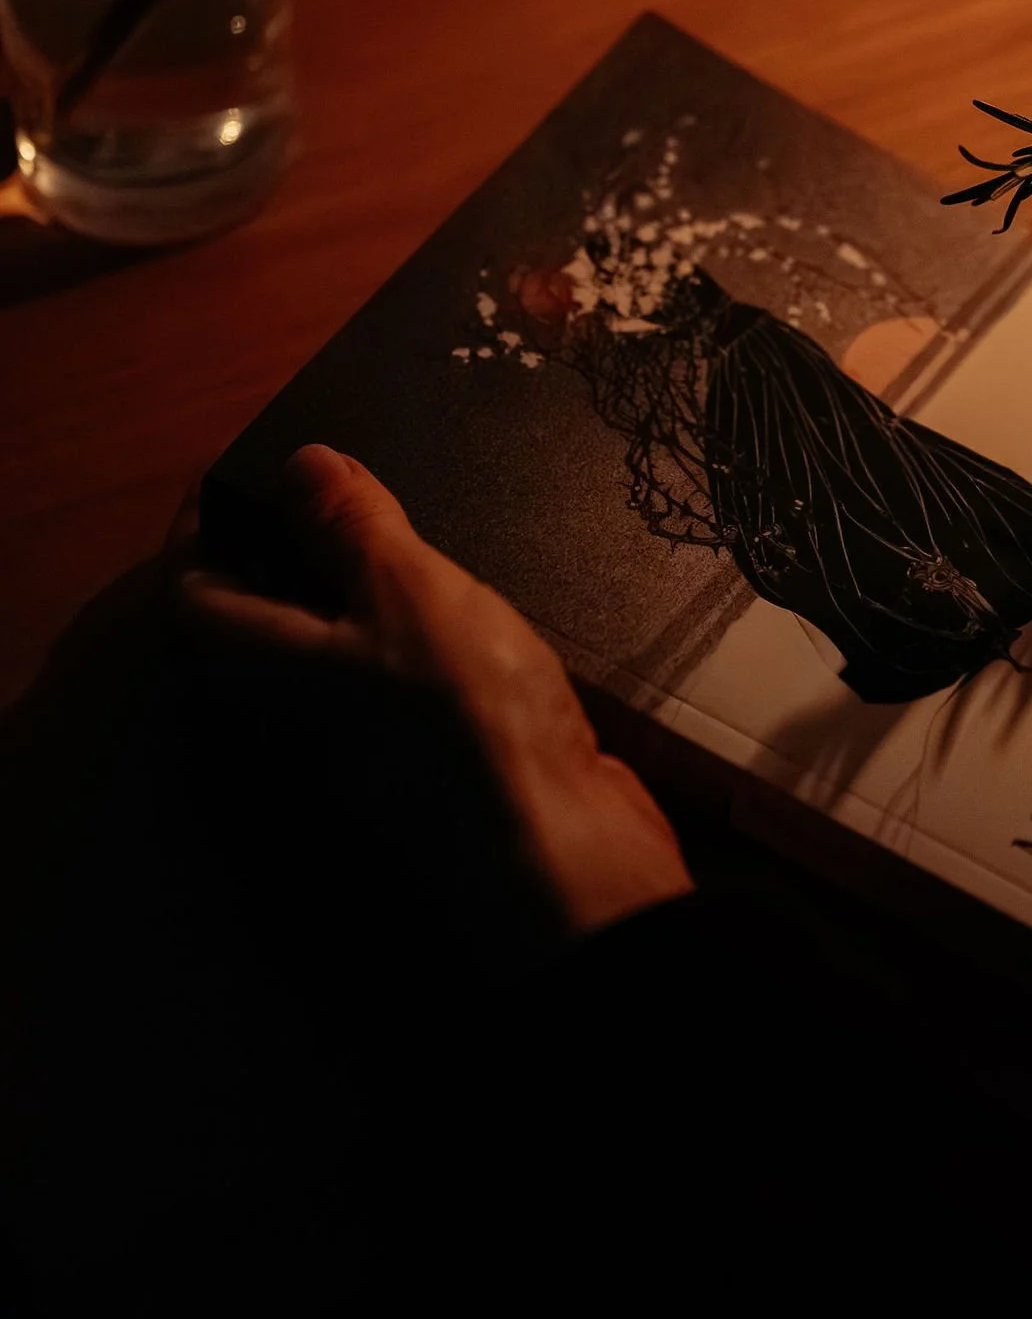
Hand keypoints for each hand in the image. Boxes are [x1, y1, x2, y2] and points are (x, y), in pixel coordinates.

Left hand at [184, 445, 691, 938]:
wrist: (554, 855)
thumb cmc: (464, 722)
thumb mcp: (407, 590)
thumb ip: (350, 524)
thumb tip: (297, 463)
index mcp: (255, 668)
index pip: (189, 585)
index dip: (217, 518)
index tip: (270, 463)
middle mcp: (284, 714)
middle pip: (258, 616)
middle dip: (298, 546)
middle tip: (353, 481)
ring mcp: (348, 744)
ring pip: (328, 648)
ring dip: (364, 591)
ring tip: (416, 530)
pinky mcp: (413, 760)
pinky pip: (388, 681)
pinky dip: (412, 637)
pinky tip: (466, 608)